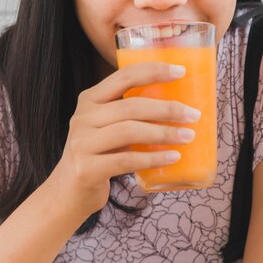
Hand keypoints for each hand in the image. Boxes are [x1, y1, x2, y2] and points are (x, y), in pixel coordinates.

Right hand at [46, 62, 200, 218]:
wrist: (68, 192)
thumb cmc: (101, 154)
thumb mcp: (109, 126)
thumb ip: (132, 113)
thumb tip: (181, 104)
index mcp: (91, 99)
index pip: (124, 76)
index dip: (154, 71)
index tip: (181, 72)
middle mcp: (82, 117)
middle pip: (131, 106)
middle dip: (167, 108)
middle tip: (193, 115)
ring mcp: (81, 143)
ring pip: (129, 131)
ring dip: (164, 133)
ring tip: (188, 136)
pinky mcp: (86, 169)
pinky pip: (126, 160)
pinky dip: (153, 158)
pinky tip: (173, 157)